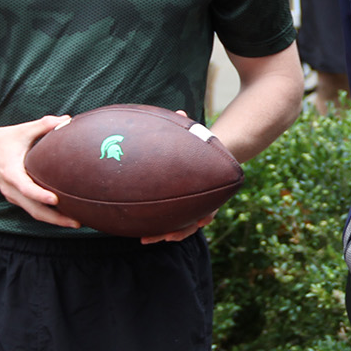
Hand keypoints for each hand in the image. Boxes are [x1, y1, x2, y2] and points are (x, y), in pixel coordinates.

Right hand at [0, 114, 80, 228]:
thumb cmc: (3, 139)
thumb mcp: (22, 130)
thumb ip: (44, 125)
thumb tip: (68, 119)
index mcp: (11, 172)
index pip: (26, 188)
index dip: (40, 195)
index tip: (55, 200)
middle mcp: (10, 188)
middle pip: (33, 209)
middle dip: (55, 218)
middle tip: (77, 222)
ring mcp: (12, 195)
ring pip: (33, 213)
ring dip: (53, 220)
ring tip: (76, 222)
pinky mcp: (15, 198)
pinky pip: (31, 209)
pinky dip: (47, 215)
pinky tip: (64, 215)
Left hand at [139, 110, 221, 241]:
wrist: (208, 158)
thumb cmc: (201, 147)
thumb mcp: (198, 137)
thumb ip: (189, 128)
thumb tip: (180, 111)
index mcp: (210, 189)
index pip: (211, 208)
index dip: (205, 216)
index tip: (200, 221)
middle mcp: (203, 203)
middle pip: (193, 224)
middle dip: (178, 231)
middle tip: (164, 236)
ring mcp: (191, 208)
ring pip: (179, 227)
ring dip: (163, 234)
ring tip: (145, 238)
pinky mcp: (180, 208)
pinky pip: (169, 221)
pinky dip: (157, 226)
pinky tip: (139, 229)